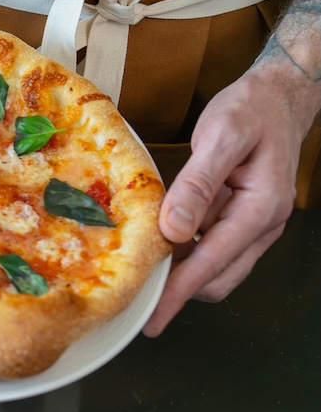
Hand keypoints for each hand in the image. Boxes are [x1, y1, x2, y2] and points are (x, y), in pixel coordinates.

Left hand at [143, 65, 312, 335]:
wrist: (278, 94)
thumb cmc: (251, 110)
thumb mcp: (221, 138)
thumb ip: (197, 185)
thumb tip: (173, 231)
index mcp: (260, 210)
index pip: (213, 264)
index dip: (179, 293)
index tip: (152, 318)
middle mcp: (260, 224)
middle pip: (217, 278)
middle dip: (178, 291)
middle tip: (134, 296)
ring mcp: (252, 223)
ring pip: (214, 265)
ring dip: (180, 272)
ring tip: (140, 272)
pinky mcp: (238, 215)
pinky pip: (210, 245)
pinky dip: (185, 251)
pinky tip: (157, 243)